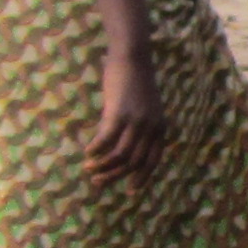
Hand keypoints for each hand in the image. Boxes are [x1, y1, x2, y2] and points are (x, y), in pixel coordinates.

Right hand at [85, 48, 167, 183]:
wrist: (132, 57)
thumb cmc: (135, 81)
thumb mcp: (145, 107)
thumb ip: (139, 128)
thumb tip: (121, 148)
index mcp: (160, 128)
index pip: (153, 161)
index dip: (142, 178)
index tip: (130, 190)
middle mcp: (151, 127)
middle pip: (134, 162)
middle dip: (116, 176)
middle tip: (99, 183)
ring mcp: (136, 121)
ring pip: (120, 156)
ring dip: (103, 167)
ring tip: (89, 170)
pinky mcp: (119, 114)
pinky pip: (106, 140)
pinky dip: (96, 150)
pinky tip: (87, 152)